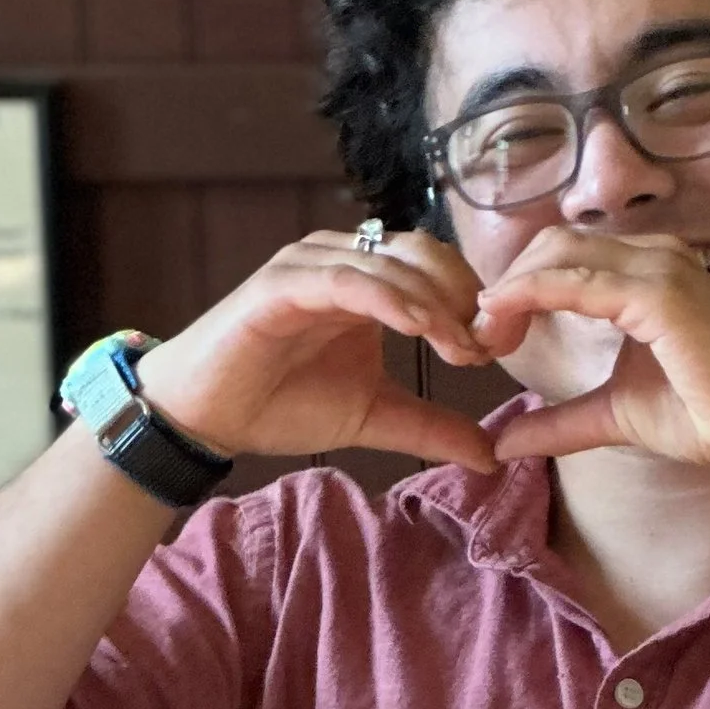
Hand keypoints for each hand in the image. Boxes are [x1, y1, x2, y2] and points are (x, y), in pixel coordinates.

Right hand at [131, 228, 501, 470]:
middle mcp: (342, 261)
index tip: (499, 348)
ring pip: (389, 264)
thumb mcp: (375, 416)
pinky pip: (344, 280)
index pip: (436, 267)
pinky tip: (418, 327)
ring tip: (463, 349)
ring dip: (433, 304)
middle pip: (423, 254)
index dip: (473, 301)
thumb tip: (491, 454)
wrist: (210, 414)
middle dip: (463, 298)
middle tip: (486, 347)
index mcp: (369, 282)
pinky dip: (386, 299)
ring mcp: (310, 267)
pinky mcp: (280, 285)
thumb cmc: (285, 402)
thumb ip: (431, 426)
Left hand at [471, 229, 709, 474]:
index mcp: (648, 273)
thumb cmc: (704, 419)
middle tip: (479, 335)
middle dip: (508, 283)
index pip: (566, 255)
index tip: (490, 335)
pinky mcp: (658, 293)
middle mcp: (654, 256)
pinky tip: (500, 320)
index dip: (520, 288)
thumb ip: (561, 422)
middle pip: (554, 244)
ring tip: (483, 333)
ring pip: (558, 254)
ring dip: (511, 289)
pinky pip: (574, 280)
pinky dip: (528, 295)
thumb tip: (505, 444)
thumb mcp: (613, 416)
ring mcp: (659, 268)